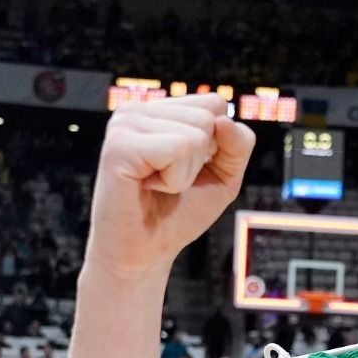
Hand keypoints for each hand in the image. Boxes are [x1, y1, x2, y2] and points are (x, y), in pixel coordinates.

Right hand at [85, 94, 255, 281]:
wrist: (145, 253)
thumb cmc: (178, 214)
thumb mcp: (223, 175)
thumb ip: (238, 144)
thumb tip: (224, 120)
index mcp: (157, 111)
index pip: (214, 104)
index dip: (216, 146)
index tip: (186, 169)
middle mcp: (137, 111)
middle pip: (208, 118)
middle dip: (201, 161)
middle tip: (167, 182)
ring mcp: (124, 124)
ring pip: (196, 134)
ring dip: (184, 173)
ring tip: (156, 185)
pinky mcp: (120, 145)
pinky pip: (179, 148)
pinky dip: (174, 179)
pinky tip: (147, 186)